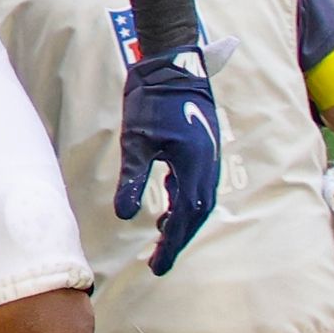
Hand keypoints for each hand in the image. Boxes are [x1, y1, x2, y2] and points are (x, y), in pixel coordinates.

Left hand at [114, 45, 223, 275]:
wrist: (173, 65)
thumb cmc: (151, 101)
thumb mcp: (136, 143)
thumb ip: (134, 180)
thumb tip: (124, 215)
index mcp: (193, 167)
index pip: (184, 218)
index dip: (171, 245)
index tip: (157, 267)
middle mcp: (207, 165)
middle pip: (196, 214)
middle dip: (177, 239)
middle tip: (157, 262)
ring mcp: (209, 157)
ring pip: (199, 201)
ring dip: (182, 222)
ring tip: (160, 238)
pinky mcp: (204, 149)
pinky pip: (198, 185)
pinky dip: (184, 202)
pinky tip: (167, 206)